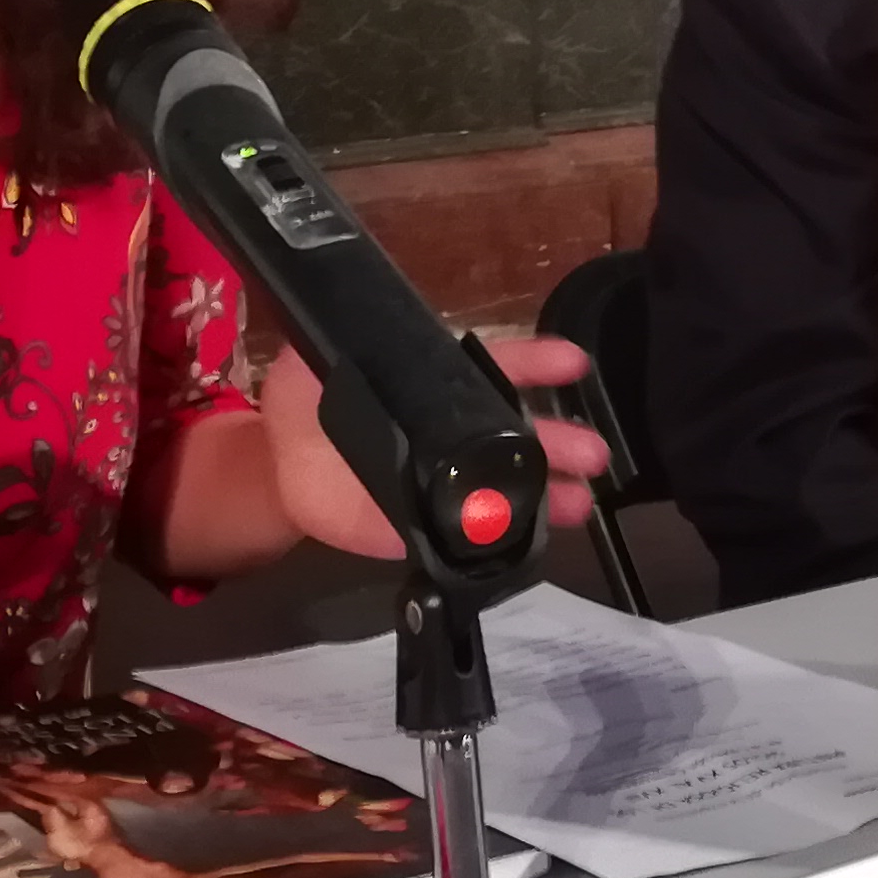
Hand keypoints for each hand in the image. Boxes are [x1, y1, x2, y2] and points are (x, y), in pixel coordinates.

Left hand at [256, 336, 612, 562]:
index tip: (572, 362)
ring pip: (509, 488)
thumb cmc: (306, 412)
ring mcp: (449, 484)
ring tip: (580, 502)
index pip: (493, 368)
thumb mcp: (309, 371)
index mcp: (436, 388)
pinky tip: (535, 542)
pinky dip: (505, 540)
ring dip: (551, 494)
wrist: (283, 475)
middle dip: (558, 439)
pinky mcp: (431, 529)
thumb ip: (322, 355)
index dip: (533, 363)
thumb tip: (330, 336)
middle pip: (517, 433)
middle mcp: (456, 433)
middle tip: (593, 451)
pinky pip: (474, 537)